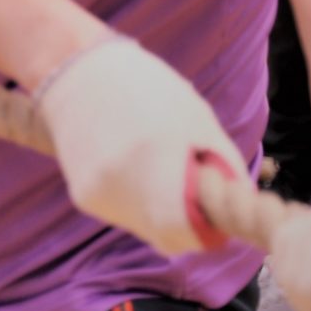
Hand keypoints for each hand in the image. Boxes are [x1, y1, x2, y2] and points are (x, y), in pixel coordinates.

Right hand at [35, 37, 244, 254]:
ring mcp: (97, 195)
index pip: (186, 232)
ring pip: (147, 227)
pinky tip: (132, 164)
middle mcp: (119, 187)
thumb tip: (235, 204)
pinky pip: (125, 214)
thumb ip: (222, 167)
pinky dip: (137, 199)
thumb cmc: (148, 89)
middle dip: (188, 221)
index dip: (207, 228)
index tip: (214, 209)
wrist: (75, 72)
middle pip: (169, 238)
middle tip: (192, 187)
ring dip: (162, 210)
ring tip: (157, 166)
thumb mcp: (198, 120)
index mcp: (154, 164)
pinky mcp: (83, 197)